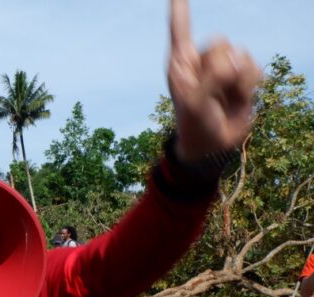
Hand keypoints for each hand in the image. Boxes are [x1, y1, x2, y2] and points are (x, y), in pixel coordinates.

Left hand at [168, 0, 260, 161]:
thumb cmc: (194, 122)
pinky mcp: (242, 76)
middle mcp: (201, 60)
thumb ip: (214, 76)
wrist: (212, 144)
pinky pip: (255, 68)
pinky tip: (238, 97)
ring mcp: (223, 67)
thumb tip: (235, 59)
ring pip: (241, 55)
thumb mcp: (196, 101)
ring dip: (236, 81)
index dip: (180, 9)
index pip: (180, 29)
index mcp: (181, 62)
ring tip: (224, 98)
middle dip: (220, 69)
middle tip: (211, 92)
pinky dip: (249, 85)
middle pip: (220, 43)